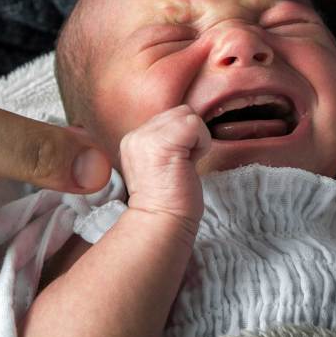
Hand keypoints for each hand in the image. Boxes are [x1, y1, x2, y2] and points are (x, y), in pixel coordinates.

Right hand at [118, 105, 210, 237]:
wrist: (161, 224)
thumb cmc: (169, 201)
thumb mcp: (161, 164)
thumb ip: (168, 142)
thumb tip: (189, 127)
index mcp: (134, 140)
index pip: (169, 118)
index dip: (183, 139)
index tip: (177, 166)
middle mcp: (136, 135)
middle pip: (179, 112)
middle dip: (190, 137)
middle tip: (182, 166)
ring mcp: (147, 137)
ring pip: (188, 115)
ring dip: (196, 140)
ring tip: (184, 165)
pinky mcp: (163, 142)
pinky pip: (195, 124)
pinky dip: (201, 143)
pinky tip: (190, 165)